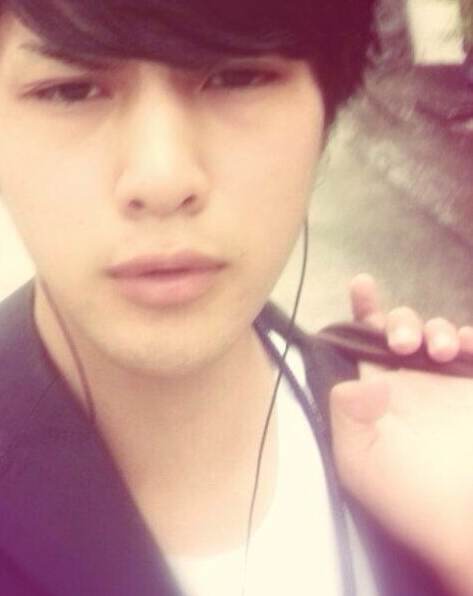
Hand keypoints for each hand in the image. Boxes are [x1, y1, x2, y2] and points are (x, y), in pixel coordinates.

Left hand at [331, 274, 472, 594]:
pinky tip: (464, 346)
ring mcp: (447, 388)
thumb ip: (345, 416)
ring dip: (435, 329)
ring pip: (437, 334)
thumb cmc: (413, 500)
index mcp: (376, 396)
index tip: (363, 283)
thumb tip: (354, 380)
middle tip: (403, 342)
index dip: (362, 310)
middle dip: (399, 321)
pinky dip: (469, 338)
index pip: (361, 344)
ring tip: (439, 350)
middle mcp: (410, 386)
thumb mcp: (361, 463)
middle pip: (399, 330)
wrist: (468, 522)